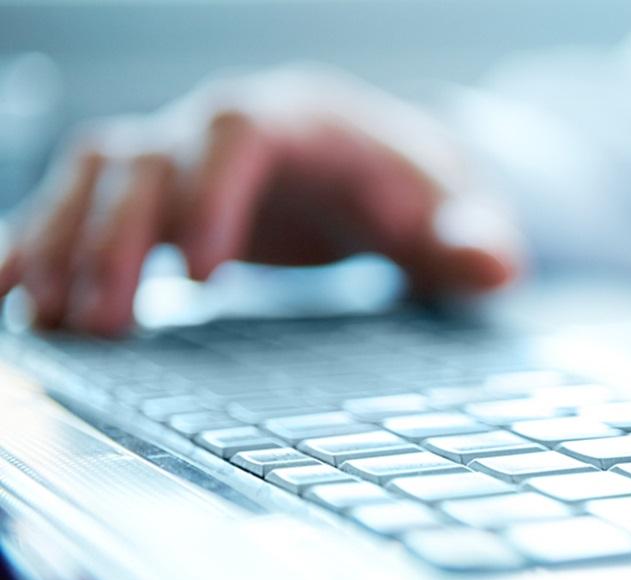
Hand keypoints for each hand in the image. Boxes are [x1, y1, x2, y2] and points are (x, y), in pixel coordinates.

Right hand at [0, 66, 522, 335]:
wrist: (390, 177)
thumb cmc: (423, 193)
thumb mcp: (462, 215)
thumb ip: (474, 240)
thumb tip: (494, 269)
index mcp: (306, 120)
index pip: (241, 127)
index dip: (212, 191)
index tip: (204, 275)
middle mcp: (230, 127)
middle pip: (149, 152)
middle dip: (115, 233)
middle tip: (105, 321)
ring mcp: (186, 156)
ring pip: (96, 174)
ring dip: (62, 241)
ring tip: (49, 322)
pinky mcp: (161, 196)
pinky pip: (79, 204)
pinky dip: (38, 242)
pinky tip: (8, 296)